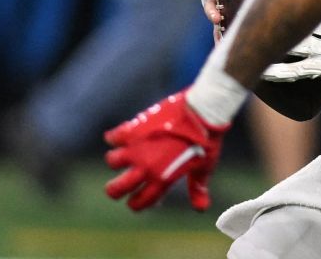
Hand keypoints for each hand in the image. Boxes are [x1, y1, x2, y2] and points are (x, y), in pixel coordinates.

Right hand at [104, 91, 228, 210]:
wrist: (204, 111)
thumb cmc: (207, 141)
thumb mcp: (204, 168)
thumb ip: (197, 188)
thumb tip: (200, 208)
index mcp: (162, 179)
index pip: (138, 202)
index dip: (135, 203)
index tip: (136, 198)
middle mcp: (146, 167)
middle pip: (115, 189)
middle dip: (114, 190)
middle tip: (118, 184)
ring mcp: (138, 148)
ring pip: (112, 161)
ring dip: (116, 159)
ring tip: (124, 155)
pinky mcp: (134, 129)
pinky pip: (114, 137)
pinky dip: (115, 136)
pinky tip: (122, 136)